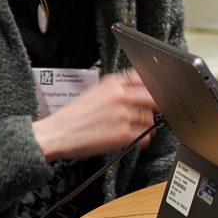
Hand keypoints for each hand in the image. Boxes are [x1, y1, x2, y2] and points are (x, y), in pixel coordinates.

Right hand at [32, 71, 158, 162]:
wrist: (56, 134)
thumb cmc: (73, 116)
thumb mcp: (96, 92)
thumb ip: (118, 89)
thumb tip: (141, 89)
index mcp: (113, 83)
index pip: (146, 78)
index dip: (156, 85)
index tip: (161, 91)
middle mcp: (120, 96)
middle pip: (155, 97)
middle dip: (157, 106)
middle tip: (157, 111)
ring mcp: (123, 115)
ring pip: (150, 118)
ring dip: (146, 125)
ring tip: (135, 127)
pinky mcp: (123, 134)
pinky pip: (145, 136)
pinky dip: (143, 139)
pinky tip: (136, 139)